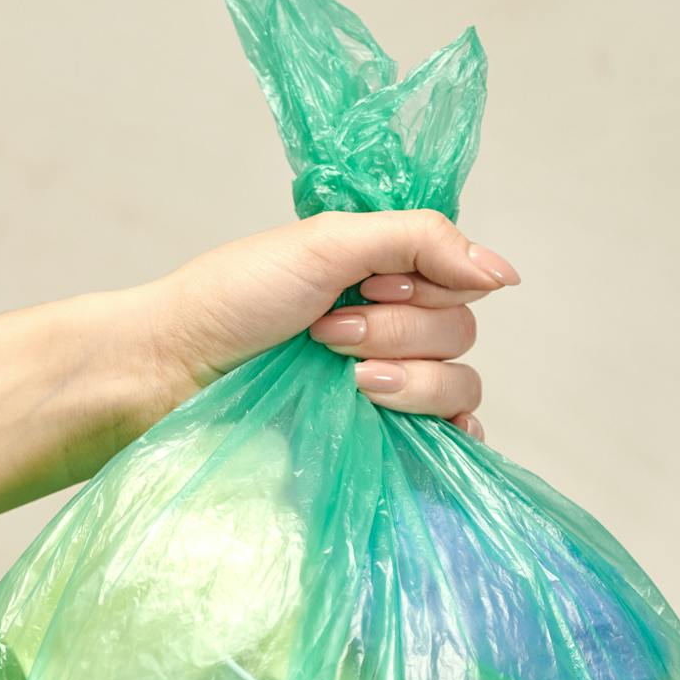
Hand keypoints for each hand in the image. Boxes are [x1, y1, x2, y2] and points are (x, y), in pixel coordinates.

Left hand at [142, 209, 519, 439]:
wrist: (172, 370)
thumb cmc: (233, 297)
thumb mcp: (325, 242)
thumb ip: (419, 239)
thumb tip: (508, 273)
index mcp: (387, 272)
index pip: (462, 278)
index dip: (424, 284)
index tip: (364, 284)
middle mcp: (395, 325)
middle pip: (462, 332)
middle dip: (397, 330)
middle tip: (327, 333)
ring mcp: (390, 386)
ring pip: (459, 385)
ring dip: (406, 380)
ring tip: (343, 379)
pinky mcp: (381, 437)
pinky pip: (449, 440)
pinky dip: (446, 434)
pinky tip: (413, 427)